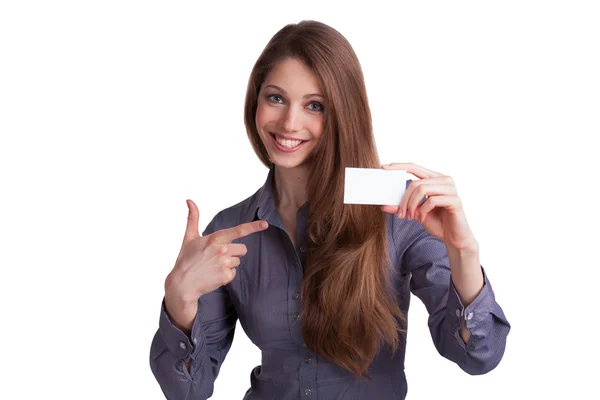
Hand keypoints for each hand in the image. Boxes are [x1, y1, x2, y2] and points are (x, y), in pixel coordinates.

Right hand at [164, 199, 267, 330]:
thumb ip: (193, 218)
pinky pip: (234, 273)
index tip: (265, 224)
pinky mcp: (226, 276)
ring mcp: (224, 263)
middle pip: (242, 249)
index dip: (253, 227)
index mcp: (215, 238)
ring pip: (238, 261)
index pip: (238, 230)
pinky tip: (214, 275)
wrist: (182, 284)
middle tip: (217, 256)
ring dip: (229, 264)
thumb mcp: (189, 237)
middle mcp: (222, 250)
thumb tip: (189, 200)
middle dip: (234, 252)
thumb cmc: (186, 259)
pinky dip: (226, 275)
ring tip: (213, 266)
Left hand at [380, 163, 476, 250]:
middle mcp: (444, 180)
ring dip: (412, 205)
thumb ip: (401, 207)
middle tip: (401, 213)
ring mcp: (451, 189)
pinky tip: (423, 217)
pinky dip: (423, 210)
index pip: (414, 167)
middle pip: (416, 183)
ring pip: (422, 189)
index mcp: (434, 178)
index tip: (384, 167)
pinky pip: (432, 200)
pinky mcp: (455, 200)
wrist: (453, 237)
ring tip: (411, 216)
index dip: (399, 166)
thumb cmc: (436, 221)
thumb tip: (383, 205)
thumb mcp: (415, 212)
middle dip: (404, 200)